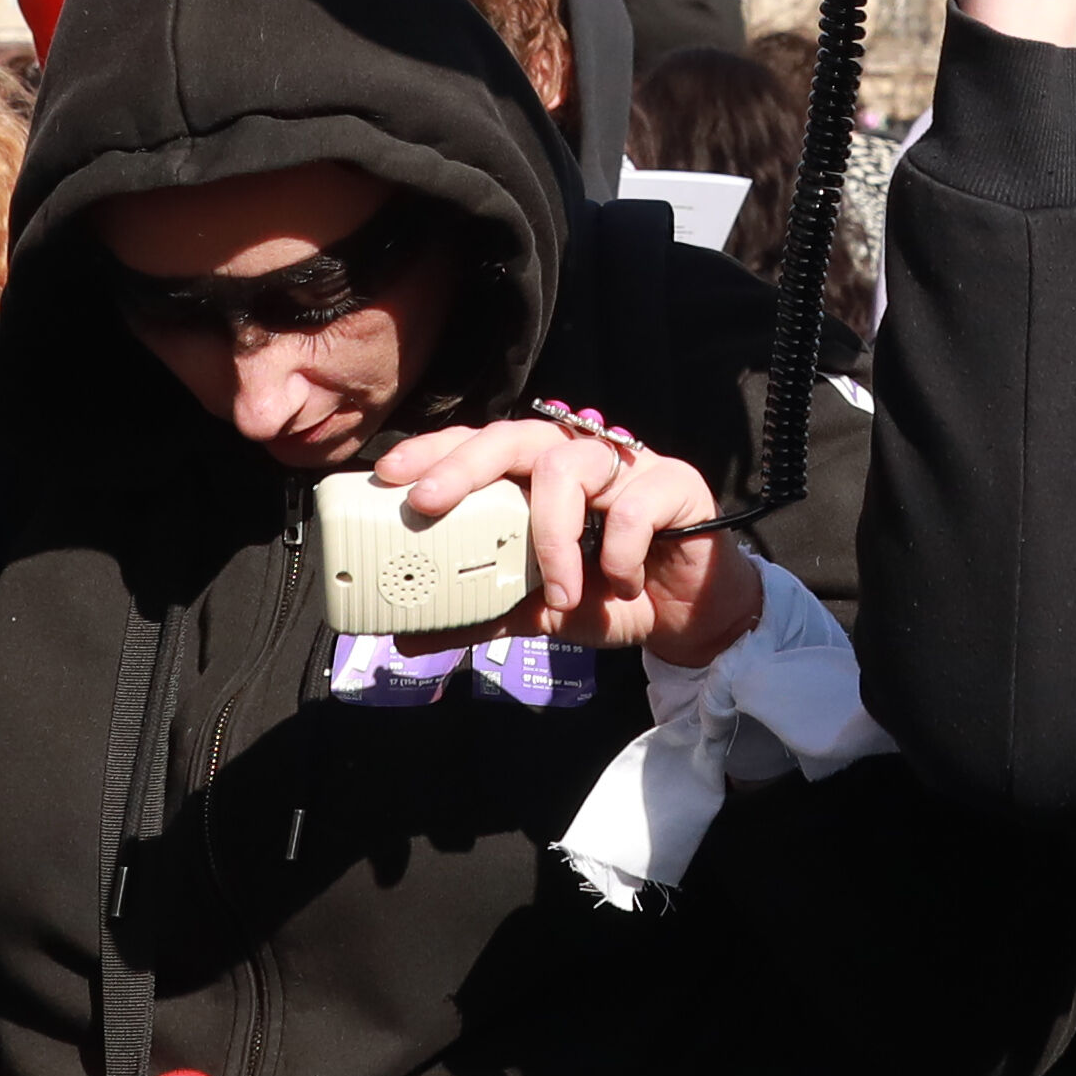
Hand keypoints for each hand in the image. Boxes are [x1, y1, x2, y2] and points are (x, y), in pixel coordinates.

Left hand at [379, 411, 757, 666]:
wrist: (688, 618)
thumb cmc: (607, 597)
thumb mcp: (535, 611)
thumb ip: (479, 616)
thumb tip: (405, 639)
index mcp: (538, 476)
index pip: (479, 446)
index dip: (435, 451)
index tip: (388, 477)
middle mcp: (577, 456)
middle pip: (515, 436)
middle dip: (465, 464)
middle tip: (428, 502)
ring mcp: (626, 463)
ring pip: (569, 466)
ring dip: (552, 536)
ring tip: (559, 592)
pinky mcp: (675, 482)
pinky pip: (633, 504)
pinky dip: (618, 551)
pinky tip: (622, 583)